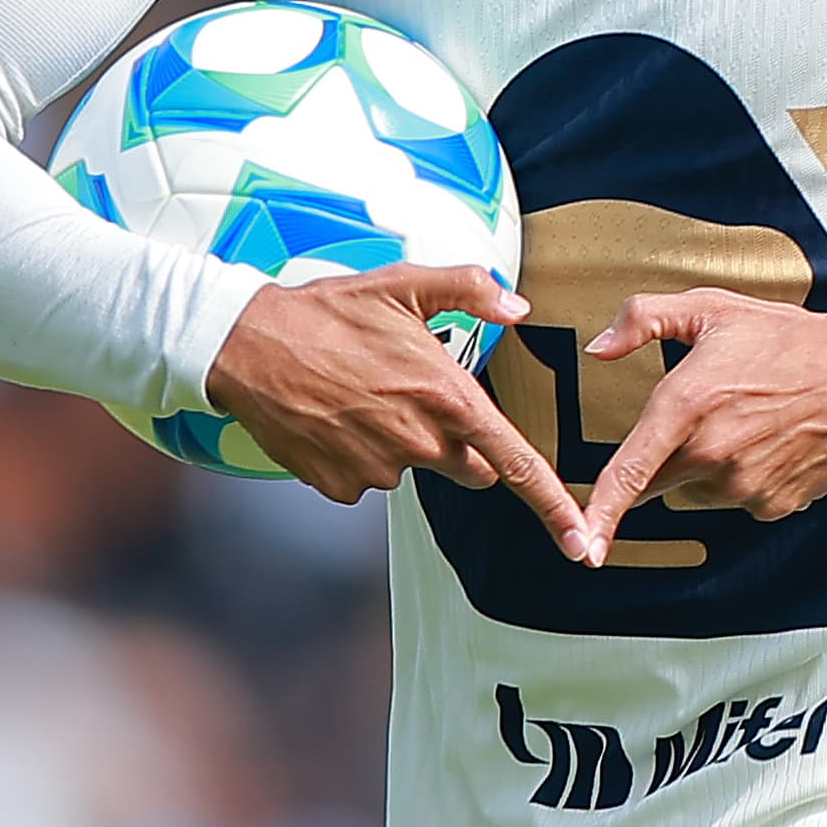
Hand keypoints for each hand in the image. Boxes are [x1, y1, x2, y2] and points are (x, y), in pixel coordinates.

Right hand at [204, 266, 596, 558]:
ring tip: (363, 394)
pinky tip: (336, 416)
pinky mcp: (339, 487)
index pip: (514, 462)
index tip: (581, 542)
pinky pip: (367, 480)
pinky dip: (360, 454)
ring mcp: (377, 470)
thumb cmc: (328, 311)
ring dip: (402, 442)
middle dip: (461, 444)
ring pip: (414, 469)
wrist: (246, 344)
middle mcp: (417, 442)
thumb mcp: (404, 285)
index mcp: (445, 397)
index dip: (553, 505)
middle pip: (470, 468)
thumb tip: (518, 308)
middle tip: (420, 396)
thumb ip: (471, 291)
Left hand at [574, 292, 826, 556]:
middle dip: (664, 458)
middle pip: (658, 482)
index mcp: (687, 405)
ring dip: (708, 467)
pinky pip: (739, 501)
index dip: (601, 514)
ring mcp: (746, 485)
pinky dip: (746, 478)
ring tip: (748, 421)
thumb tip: (599, 348)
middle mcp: (713, 453)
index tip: (582, 547)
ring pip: (699, 491)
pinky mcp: (773, 505)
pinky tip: (771, 441)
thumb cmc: (787, 339)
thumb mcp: (710, 309)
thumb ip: (643, 319)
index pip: (630, 472)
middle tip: (706, 415)